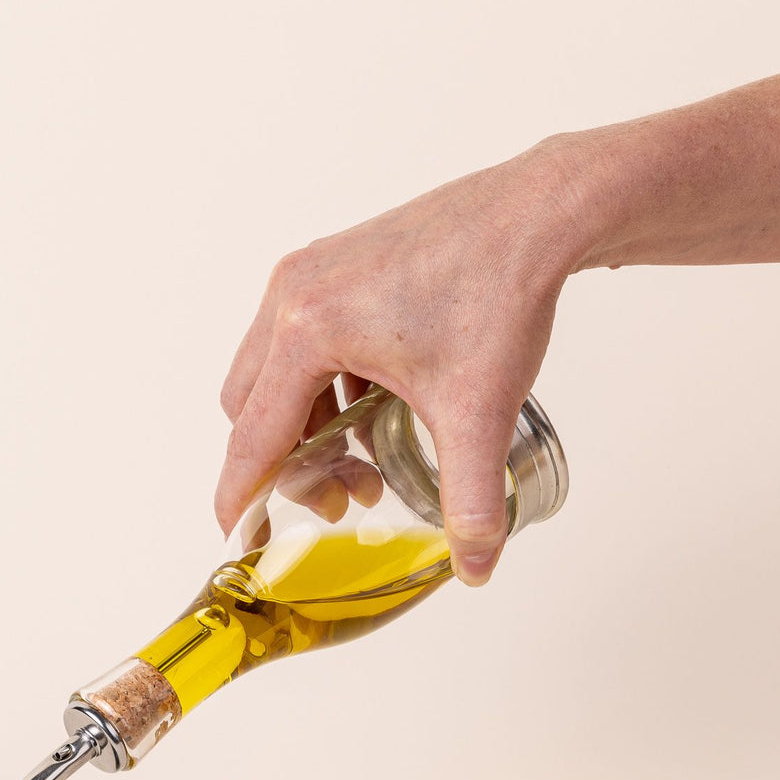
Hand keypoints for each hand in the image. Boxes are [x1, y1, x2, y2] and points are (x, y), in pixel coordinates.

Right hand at [216, 141, 582, 584]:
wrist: (540, 212)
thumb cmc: (502, 289)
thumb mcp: (479, 411)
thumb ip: (472, 499)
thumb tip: (474, 567)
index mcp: (307, 331)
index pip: (253, 437)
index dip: (242, 497)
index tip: (239, 536)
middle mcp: (292, 297)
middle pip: (252, 411)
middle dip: (290, 465)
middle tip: (346, 497)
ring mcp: (308, 276)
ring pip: (274, 379)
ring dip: (309, 429)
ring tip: (369, 462)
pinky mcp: (333, 268)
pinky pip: (301, 346)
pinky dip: (325, 390)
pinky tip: (378, 411)